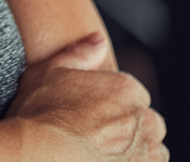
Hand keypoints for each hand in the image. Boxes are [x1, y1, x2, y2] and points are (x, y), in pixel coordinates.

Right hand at [5, 35, 167, 160]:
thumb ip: (81, 53)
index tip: (98, 116)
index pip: (134, 96)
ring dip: (136, 153)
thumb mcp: (51, 70)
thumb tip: (99, 40)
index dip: (115, 106)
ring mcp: (146, 153)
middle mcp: (143, 120)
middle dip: (130, 129)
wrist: (37, 154)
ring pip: (152, 152)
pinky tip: (103, 161)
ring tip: (105, 154)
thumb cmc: (40, 113)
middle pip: (147, 124)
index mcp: (126, 89)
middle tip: (101, 138)